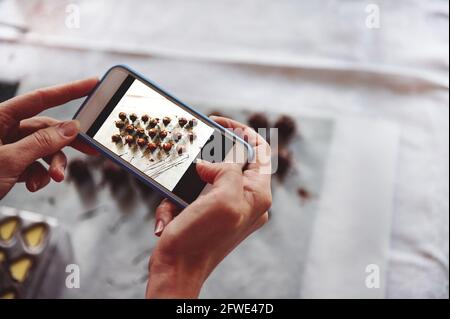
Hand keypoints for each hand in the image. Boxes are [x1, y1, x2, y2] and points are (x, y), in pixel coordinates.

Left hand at [0, 78, 97, 198]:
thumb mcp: (8, 161)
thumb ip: (42, 143)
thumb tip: (71, 128)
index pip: (40, 99)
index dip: (68, 91)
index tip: (92, 84)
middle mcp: (4, 130)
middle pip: (46, 129)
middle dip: (66, 144)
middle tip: (92, 149)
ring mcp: (6, 148)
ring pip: (42, 151)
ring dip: (53, 166)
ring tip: (55, 179)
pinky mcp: (8, 165)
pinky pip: (33, 166)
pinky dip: (39, 176)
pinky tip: (35, 185)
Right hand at [146, 116, 271, 297]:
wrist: (175, 273)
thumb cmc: (200, 242)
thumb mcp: (223, 199)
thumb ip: (228, 171)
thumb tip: (212, 163)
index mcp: (257, 195)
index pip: (259, 152)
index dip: (243, 132)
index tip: (221, 121)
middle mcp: (245, 200)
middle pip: (232, 162)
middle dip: (209, 156)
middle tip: (193, 147)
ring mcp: (225, 207)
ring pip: (206, 178)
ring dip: (186, 185)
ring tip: (175, 204)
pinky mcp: (205, 214)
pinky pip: (190, 194)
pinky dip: (175, 201)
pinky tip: (169, 218)